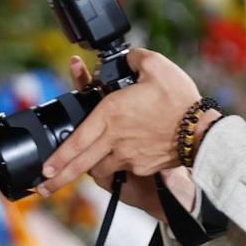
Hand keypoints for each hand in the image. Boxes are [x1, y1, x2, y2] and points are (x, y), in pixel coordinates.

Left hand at [36, 49, 201, 197]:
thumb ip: (135, 58)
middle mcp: (115, 139)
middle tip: (42, 188)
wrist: (202, 131)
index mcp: (111, 115)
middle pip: (80, 164)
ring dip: (89, 169)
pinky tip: (118, 162)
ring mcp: (129, 155)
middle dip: (58, 179)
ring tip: (80, 172)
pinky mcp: (143, 165)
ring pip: (101, 167)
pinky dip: (118, 166)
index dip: (59, 156)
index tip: (45, 168)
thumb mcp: (156, 66)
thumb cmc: (180, 100)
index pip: (77, 139)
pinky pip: (124, 167)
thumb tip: (128, 57)